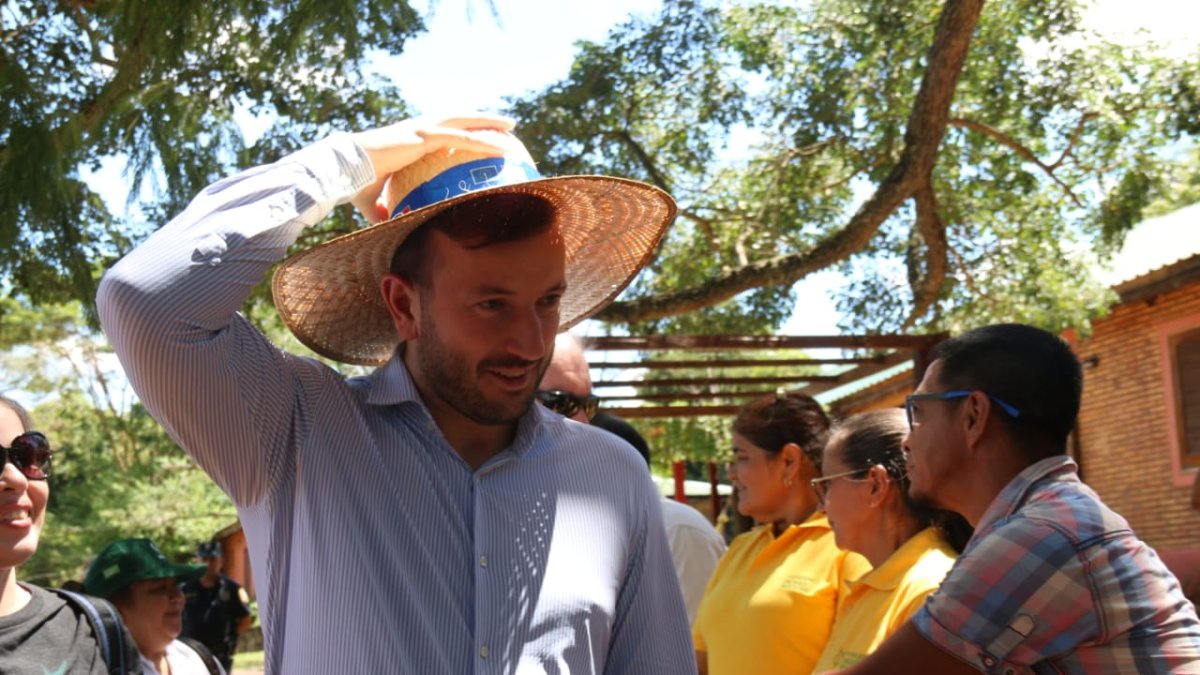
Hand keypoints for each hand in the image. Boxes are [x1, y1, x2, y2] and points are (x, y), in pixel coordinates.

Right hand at [351, 114, 515, 222]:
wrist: (346, 171)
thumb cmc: (357, 183)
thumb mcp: (374, 200)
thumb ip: (383, 209)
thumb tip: (386, 225)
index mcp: (411, 139)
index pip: (443, 130)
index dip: (461, 129)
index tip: (479, 134)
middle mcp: (420, 129)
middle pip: (459, 119)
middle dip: (482, 119)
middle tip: (505, 125)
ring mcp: (423, 130)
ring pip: (464, 122)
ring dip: (488, 123)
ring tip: (511, 126)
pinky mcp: (424, 136)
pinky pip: (460, 138)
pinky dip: (483, 141)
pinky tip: (502, 146)